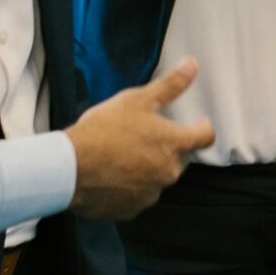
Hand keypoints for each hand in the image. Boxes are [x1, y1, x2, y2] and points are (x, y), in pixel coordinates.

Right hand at [66, 57, 214, 219]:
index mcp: (173, 145)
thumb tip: (192, 65)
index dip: (203, 127)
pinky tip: (112, 174)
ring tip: (123, 155)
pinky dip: (130, 186)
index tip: (197, 123)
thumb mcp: (137, 99)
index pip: (205, 137)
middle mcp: (167, 173)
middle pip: (180, 159)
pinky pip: (137, 196)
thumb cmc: (103, 130)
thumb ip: (170, 85)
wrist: (70, 167)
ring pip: (157, 178)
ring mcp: (150, 194)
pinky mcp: (131, 210)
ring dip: (148, 168)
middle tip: (145, 135)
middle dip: (169, 148)